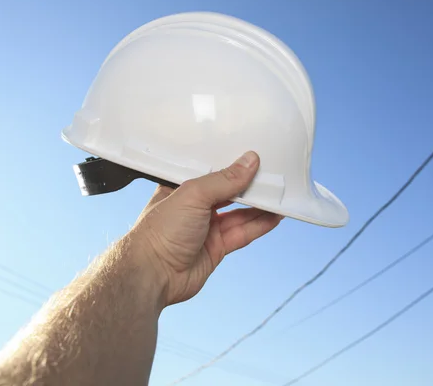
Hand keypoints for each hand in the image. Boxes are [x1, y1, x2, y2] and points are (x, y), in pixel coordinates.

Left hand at [128, 151, 282, 305]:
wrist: (151, 275)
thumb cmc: (159, 232)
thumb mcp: (193, 195)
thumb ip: (223, 180)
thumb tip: (248, 162)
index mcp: (181, 189)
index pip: (212, 172)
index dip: (232, 165)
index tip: (254, 157)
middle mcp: (194, 208)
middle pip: (229, 193)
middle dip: (250, 186)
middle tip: (274, 176)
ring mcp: (206, 229)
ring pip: (239, 214)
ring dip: (259, 206)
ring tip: (280, 195)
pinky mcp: (216, 248)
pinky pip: (242, 233)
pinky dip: (259, 225)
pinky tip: (274, 216)